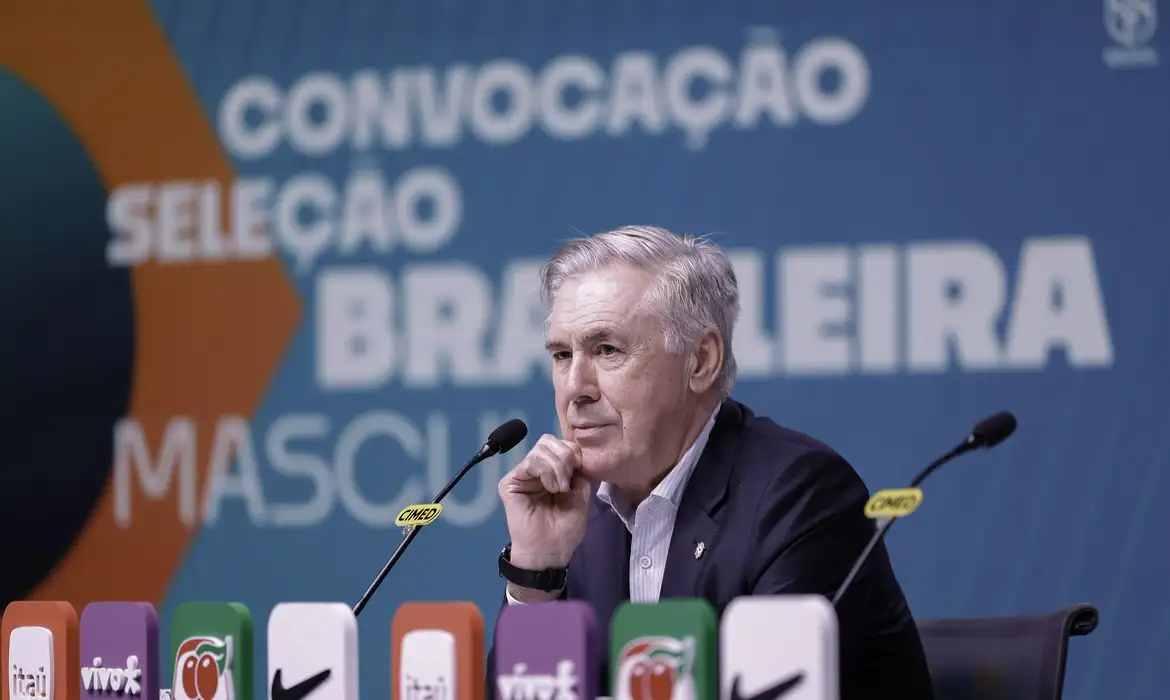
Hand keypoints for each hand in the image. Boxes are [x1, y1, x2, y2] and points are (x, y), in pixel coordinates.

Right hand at [498, 434, 591, 596]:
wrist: (550, 551)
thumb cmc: (565, 528)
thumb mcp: (582, 495)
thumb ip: (579, 471)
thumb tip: (577, 452)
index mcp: (552, 471)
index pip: (561, 444)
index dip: (574, 452)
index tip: (580, 470)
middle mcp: (535, 469)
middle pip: (549, 441)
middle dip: (566, 458)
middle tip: (568, 482)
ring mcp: (522, 475)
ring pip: (541, 449)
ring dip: (557, 467)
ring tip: (559, 488)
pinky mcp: (510, 483)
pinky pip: (530, 462)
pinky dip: (546, 471)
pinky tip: (551, 488)